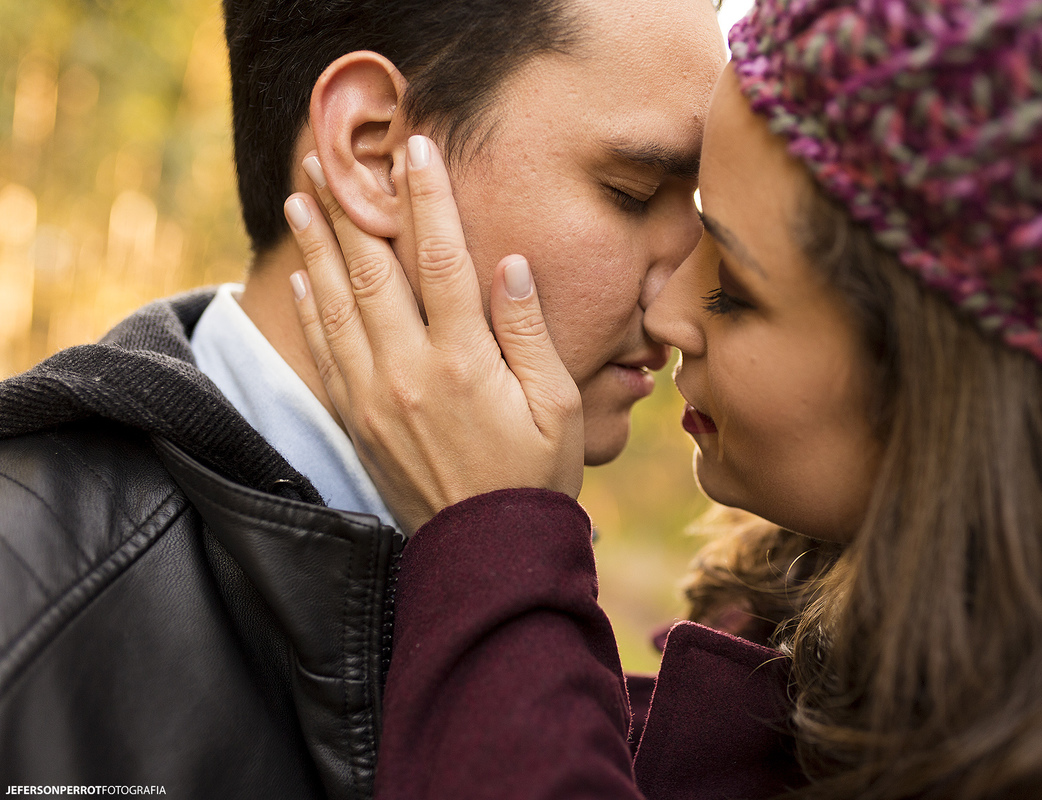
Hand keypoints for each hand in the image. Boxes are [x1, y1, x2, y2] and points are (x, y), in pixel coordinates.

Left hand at [284, 135, 583, 531]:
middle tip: (331, 159)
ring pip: (336, 304)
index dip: (427, 199)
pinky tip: (303, 277)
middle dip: (351, 207)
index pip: (441, 260)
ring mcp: (372, 397)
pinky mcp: (355, 422)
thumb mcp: (556, 406)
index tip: (416, 150)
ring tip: (300, 198)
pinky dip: (311, 309)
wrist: (484, 555)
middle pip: (372, 271)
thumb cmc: (533, 477)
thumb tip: (509, 265)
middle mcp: (407, 371)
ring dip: (317, 246)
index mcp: (464, 362)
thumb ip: (529, 333)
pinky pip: (324, 353)